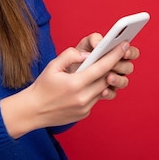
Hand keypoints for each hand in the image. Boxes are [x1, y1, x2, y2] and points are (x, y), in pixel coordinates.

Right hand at [0, 39, 130, 138]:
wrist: (33, 110)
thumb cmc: (42, 86)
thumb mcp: (53, 65)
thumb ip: (70, 55)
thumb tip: (87, 55)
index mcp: (75, 83)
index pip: (102, 67)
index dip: (115, 55)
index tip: (124, 45)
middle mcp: (82, 97)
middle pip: (107, 79)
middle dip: (114, 66)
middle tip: (119, 54)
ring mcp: (84, 107)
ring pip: (103, 89)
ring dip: (104, 79)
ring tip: (104, 68)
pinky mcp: (84, 114)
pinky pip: (96, 98)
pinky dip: (95, 89)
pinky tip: (89, 83)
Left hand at [74, 33, 140, 99]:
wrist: (68, 72)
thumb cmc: (80, 55)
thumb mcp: (85, 44)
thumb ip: (93, 39)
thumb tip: (99, 43)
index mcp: (117, 53)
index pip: (131, 52)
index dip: (130, 52)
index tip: (124, 51)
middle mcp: (118, 67)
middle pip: (129, 67)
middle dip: (122, 66)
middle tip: (114, 64)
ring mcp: (114, 80)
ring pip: (123, 82)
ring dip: (118, 79)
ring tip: (108, 77)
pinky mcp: (107, 91)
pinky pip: (112, 94)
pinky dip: (109, 92)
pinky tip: (103, 90)